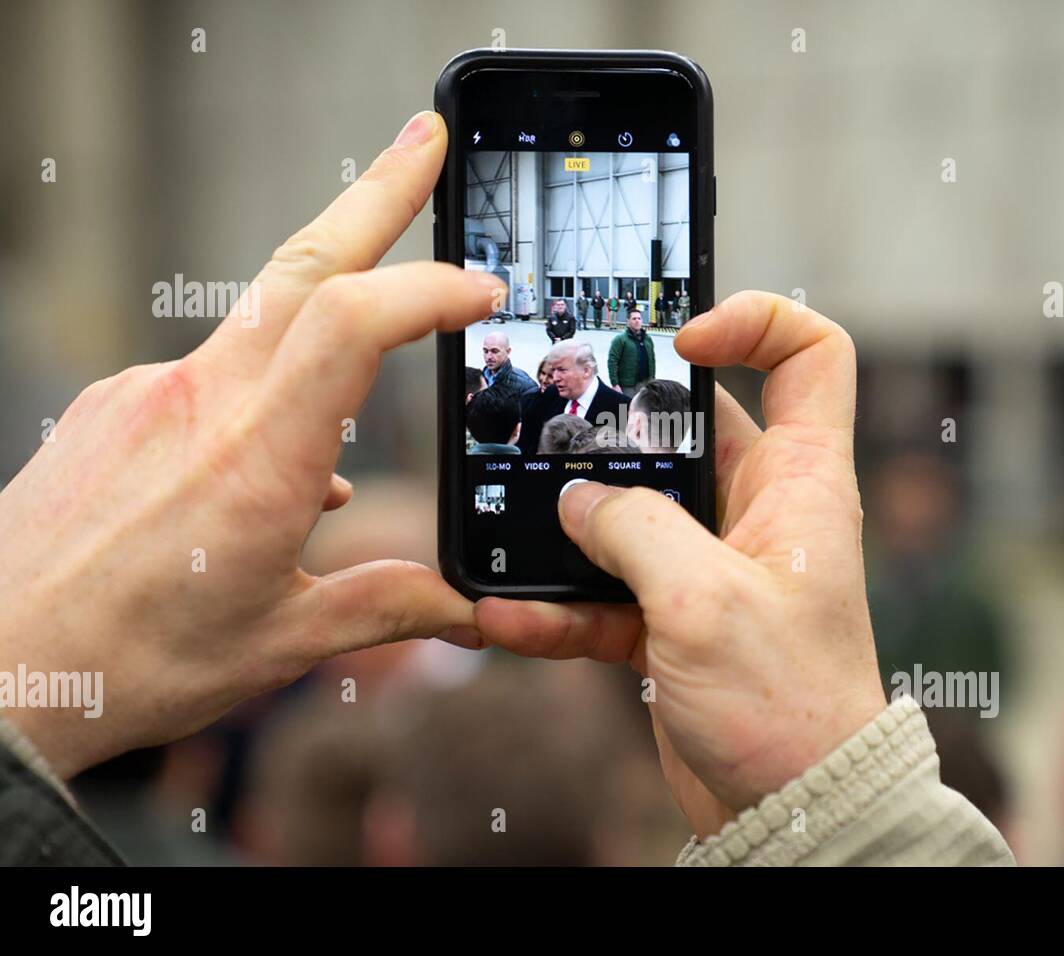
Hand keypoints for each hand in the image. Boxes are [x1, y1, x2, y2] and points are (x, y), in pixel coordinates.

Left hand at [0, 111, 496, 778]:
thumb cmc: (128, 663)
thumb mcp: (282, 640)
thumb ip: (387, 605)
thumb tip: (466, 607)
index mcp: (258, 460)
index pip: (354, 321)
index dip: (428, 286)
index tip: (480, 288)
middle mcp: (201, 403)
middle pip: (303, 263)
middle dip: (375, 193)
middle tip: (423, 139)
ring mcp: (148, 392)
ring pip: (259, 319)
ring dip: (325, 313)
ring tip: (348, 388)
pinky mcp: (114, 404)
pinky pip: (210, 374)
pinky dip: (259, 397)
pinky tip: (261, 468)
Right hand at [476, 292, 886, 836]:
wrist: (791, 813)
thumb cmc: (788, 708)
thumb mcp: (705, 602)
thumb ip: (635, 531)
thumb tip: (578, 500)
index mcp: (800, 483)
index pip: (811, 358)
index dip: (758, 324)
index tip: (686, 339)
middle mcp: (757, 511)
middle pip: (688, 428)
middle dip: (618, 428)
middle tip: (557, 427)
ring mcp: (711, 565)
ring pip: (632, 511)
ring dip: (572, 527)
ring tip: (515, 530)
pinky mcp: (673, 619)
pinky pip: (605, 591)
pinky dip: (560, 605)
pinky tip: (509, 620)